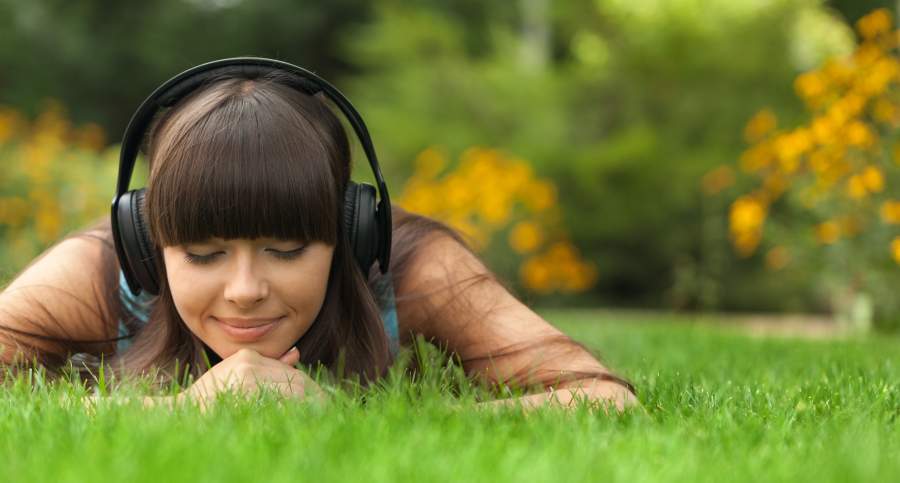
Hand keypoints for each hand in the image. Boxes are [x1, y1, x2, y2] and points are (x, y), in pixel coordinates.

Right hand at [180, 346, 324, 410]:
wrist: (183, 411)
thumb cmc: (211, 395)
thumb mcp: (237, 372)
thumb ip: (268, 364)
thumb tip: (297, 354)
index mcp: (248, 357)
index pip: (291, 373)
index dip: (311, 388)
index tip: (322, 400)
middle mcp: (249, 365)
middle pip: (296, 382)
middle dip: (315, 398)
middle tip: (328, 410)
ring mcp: (246, 381)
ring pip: (293, 393)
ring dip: (310, 406)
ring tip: (320, 416)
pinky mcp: (244, 396)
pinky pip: (278, 407)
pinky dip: (293, 414)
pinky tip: (301, 422)